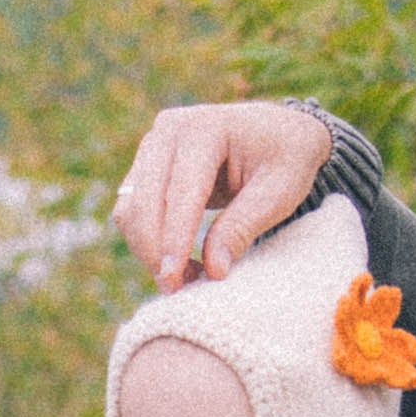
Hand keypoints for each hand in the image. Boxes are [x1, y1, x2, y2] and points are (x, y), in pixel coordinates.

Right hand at [114, 102, 335, 290]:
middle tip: (177, 289)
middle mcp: (170, 129)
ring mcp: (153, 144)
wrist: (279, 131)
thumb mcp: (279, 192)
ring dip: (147, 249)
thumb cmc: (285, 158)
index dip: (175, 238)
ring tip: (183, 277)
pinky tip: (176, 261)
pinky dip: (146, 240)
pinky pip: (132, 209)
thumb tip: (213, 271)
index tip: (173, 279)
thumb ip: (243, 227)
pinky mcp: (146, 164)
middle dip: (154, 250)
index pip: (181, 191)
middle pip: (144, 200)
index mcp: (206, 127)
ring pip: (130, 208)